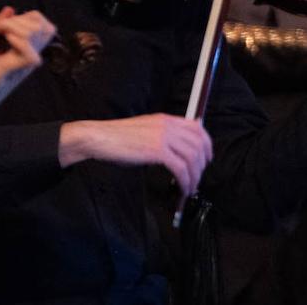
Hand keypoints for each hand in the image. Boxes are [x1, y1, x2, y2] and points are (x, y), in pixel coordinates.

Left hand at [0, 7, 51, 124]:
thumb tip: (10, 9)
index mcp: (25, 48)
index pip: (40, 23)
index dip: (24, 16)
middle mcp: (29, 55)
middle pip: (40, 25)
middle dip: (17, 19)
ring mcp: (24, 63)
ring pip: (34, 32)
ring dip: (12, 26)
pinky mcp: (15, 70)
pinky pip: (27, 50)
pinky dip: (14, 39)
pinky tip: (2, 41)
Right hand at [59, 114, 212, 194]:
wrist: (99, 137)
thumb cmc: (117, 138)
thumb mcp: (145, 130)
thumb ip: (162, 135)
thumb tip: (176, 147)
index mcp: (165, 119)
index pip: (197, 127)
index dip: (207, 144)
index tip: (207, 158)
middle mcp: (167, 125)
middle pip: (198, 143)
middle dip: (202, 164)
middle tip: (198, 178)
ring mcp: (162, 137)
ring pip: (192, 157)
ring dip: (194, 176)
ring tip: (190, 187)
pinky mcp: (156, 151)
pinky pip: (180, 168)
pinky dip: (185, 181)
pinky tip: (182, 188)